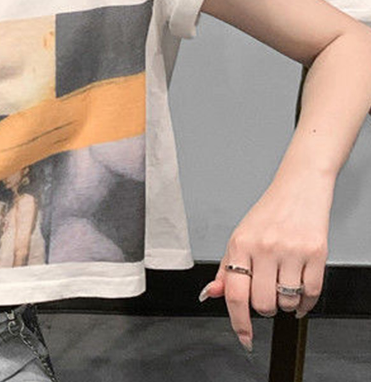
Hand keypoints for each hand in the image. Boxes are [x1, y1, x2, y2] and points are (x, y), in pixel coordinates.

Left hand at [197, 176, 331, 351]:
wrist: (298, 189)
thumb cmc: (268, 215)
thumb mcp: (239, 237)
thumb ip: (226, 269)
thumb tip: (212, 293)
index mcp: (240, 244)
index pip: (235, 293)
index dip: (239, 322)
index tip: (244, 337)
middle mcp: (264, 247)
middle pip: (262, 304)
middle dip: (265, 308)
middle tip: (267, 294)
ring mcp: (291, 250)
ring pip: (287, 302)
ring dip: (286, 304)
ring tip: (283, 285)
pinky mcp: (316, 253)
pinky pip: (311, 294)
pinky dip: (306, 303)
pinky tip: (300, 294)